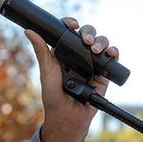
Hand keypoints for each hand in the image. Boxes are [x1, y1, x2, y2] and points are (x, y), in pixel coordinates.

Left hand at [25, 17, 119, 141]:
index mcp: (63, 52)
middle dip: (89, 32)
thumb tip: (29, 31)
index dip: (71, 24)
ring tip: (95, 49)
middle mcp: (78, 56)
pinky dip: (113, 52)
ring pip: (101, 43)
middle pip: (87, 34)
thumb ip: (41, 51)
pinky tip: (110, 53)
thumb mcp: (46, 71)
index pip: (68, 32)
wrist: (67, 117)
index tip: (72, 24)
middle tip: (86, 40)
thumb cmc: (53, 96)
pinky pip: (111, 59)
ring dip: (101, 41)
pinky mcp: (103, 74)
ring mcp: (92, 63)